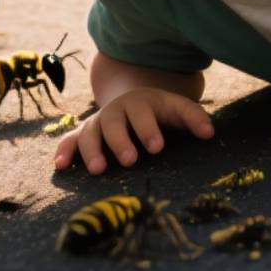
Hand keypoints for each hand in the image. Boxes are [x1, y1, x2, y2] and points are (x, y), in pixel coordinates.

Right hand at [52, 88, 213, 174]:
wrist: (133, 100)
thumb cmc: (160, 110)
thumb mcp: (176, 108)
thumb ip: (193, 117)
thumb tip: (210, 133)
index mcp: (139, 103)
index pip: (143, 114)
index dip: (148, 129)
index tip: (158, 147)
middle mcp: (115, 111)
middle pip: (113, 122)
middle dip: (120, 141)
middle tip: (130, 160)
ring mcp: (97, 123)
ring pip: (89, 133)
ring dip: (92, 150)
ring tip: (99, 170)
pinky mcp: (84, 134)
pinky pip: (70, 140)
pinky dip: (64, 151)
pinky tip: (60, 167)